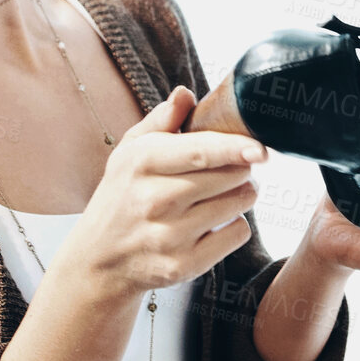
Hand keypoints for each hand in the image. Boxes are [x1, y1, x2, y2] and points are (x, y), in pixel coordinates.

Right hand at [52, 86, 264, 299]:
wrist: (99, 261)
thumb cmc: (122, 197)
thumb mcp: (128, 153)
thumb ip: (160, 121)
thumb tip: (185, 94)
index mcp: (141, 163)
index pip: (199, 152)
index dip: (235, 148)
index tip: (260, 149)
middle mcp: (154, 200)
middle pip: (230, 176)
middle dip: (241, 168)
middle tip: (230, 169)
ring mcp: (169, 236)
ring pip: (238, 204)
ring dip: (240, 195)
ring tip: (219, 195)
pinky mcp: (184, 265)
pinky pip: (238, 234)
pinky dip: (235, 226)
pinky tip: (213, 223)